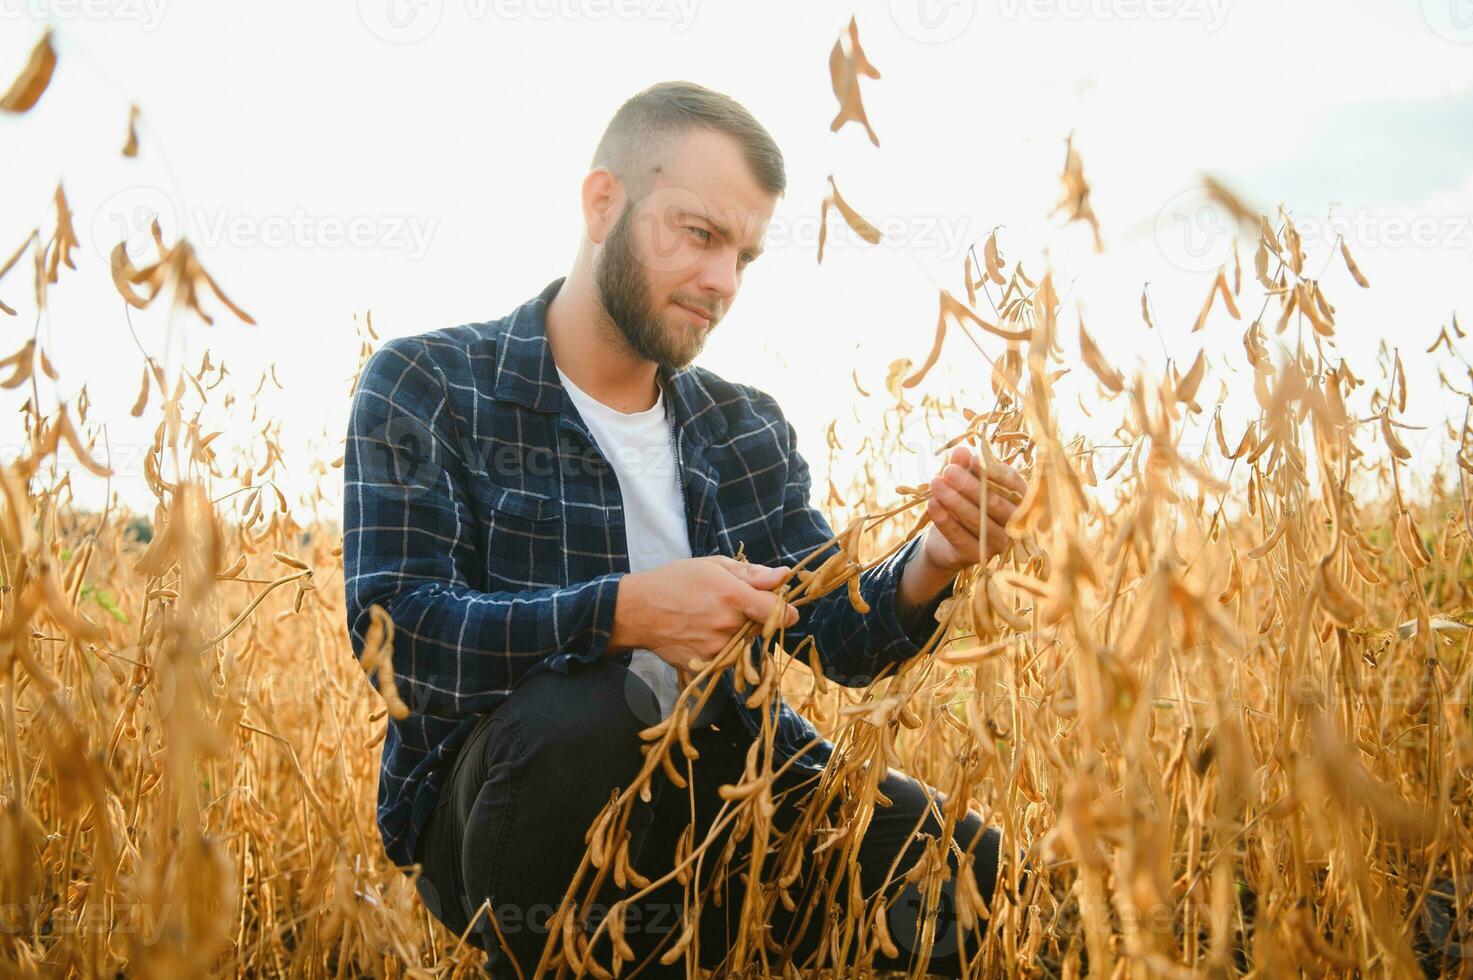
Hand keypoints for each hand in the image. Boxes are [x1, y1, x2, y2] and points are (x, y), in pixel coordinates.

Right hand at [610, 556, 798, 670]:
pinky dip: (721, 649)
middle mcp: (728, 626)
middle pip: (761, 629)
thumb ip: (752, 573)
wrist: (637, 611)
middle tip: (732, 607)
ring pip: (744, 645)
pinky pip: (727, 659)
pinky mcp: (706, 665)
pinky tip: (702, 634)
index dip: (787, 611)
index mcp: (734, 598)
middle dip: (755, 620)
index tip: (785, 609)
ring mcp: (717, 649)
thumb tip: (784, 575)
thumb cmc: (674, 581)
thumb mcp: (713, 566)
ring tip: (712, 619)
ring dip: (737, 635)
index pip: (779, 614)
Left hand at [921, 444, 1026, 574]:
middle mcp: (1014, 525)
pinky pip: (959, 535)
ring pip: (977, 519)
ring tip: (936, 483)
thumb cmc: (964, 503)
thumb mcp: (964, 481)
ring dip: (954, 500)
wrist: (946, 541)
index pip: (1013, 484)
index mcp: (1020, 500)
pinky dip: (944, 519)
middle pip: (994, 502)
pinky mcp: (976, 556)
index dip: (993, 472)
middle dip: (969, 485)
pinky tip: (933, 504)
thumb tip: (961, 452)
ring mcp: (998, 543)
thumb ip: (965, 466)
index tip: (974, 459)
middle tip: (949, 471)